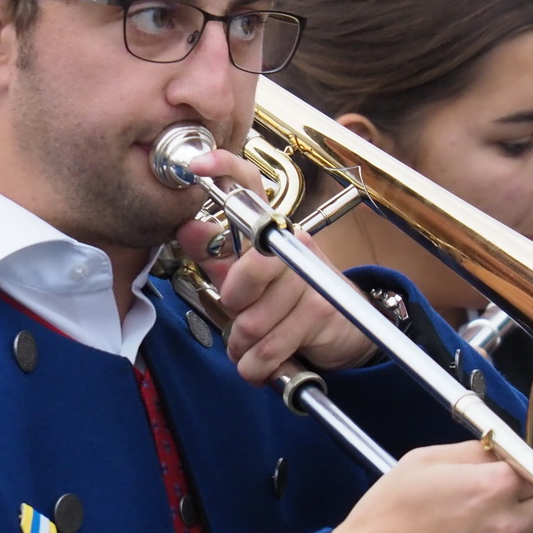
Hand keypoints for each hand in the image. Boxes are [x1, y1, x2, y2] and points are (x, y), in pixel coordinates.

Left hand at [173, 149, 374, 382]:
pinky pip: (270, 347)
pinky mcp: (322, 309)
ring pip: (253, 322)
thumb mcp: (246, 280)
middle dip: (233, 306)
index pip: (248, 186)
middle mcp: (293, 244)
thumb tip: (185, 226)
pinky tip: (260, 363)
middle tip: (238, 315)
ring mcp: (311, 276)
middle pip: (246, 271)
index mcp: (270, 231)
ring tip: (250, 347)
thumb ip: (214, 257)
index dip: (223, 169)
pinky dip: (256, 366)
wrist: (348, 329)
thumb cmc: (288, 302)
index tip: (196, 166)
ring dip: (243, 347)